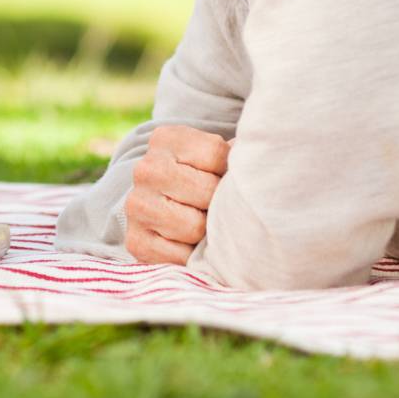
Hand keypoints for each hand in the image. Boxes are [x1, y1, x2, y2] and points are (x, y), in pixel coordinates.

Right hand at [124, 124, 230, 265]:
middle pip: (207, 192)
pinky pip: (180, 258)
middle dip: (217, 204)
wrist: (160, 206)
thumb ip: (234, 154)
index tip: (222, 177)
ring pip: (195, 226)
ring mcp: (137, 205)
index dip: (228, 171)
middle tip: (214, 207)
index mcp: (165, 139)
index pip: (216, 154)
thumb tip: (262, 160)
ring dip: (205, 232)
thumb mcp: (211, 156)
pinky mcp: (136, 241)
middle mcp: (145, 169)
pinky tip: (187, 245)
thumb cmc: (198, 179)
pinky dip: (190, 257)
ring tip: (201, 224)